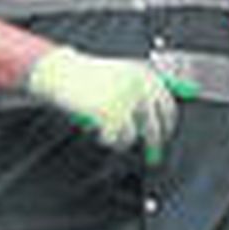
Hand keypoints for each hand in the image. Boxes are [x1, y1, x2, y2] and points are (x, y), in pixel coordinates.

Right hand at [25, 46, 196, 164]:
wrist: (60, 71)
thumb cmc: (88, 75)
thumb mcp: (123, 75)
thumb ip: (142, 94)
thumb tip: (159, 127)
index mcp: (145, 75)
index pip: (168, 105)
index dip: (168, 124)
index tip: (165, 136)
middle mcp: (139, 87)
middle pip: (154, 125)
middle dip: (154, 144)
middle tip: (152, 158)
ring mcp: (125, 100)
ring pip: (134, 136)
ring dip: (123, 142)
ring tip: (111, 137)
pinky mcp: (111, 113)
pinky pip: (117, 139)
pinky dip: (108, 140)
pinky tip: (100, 134)